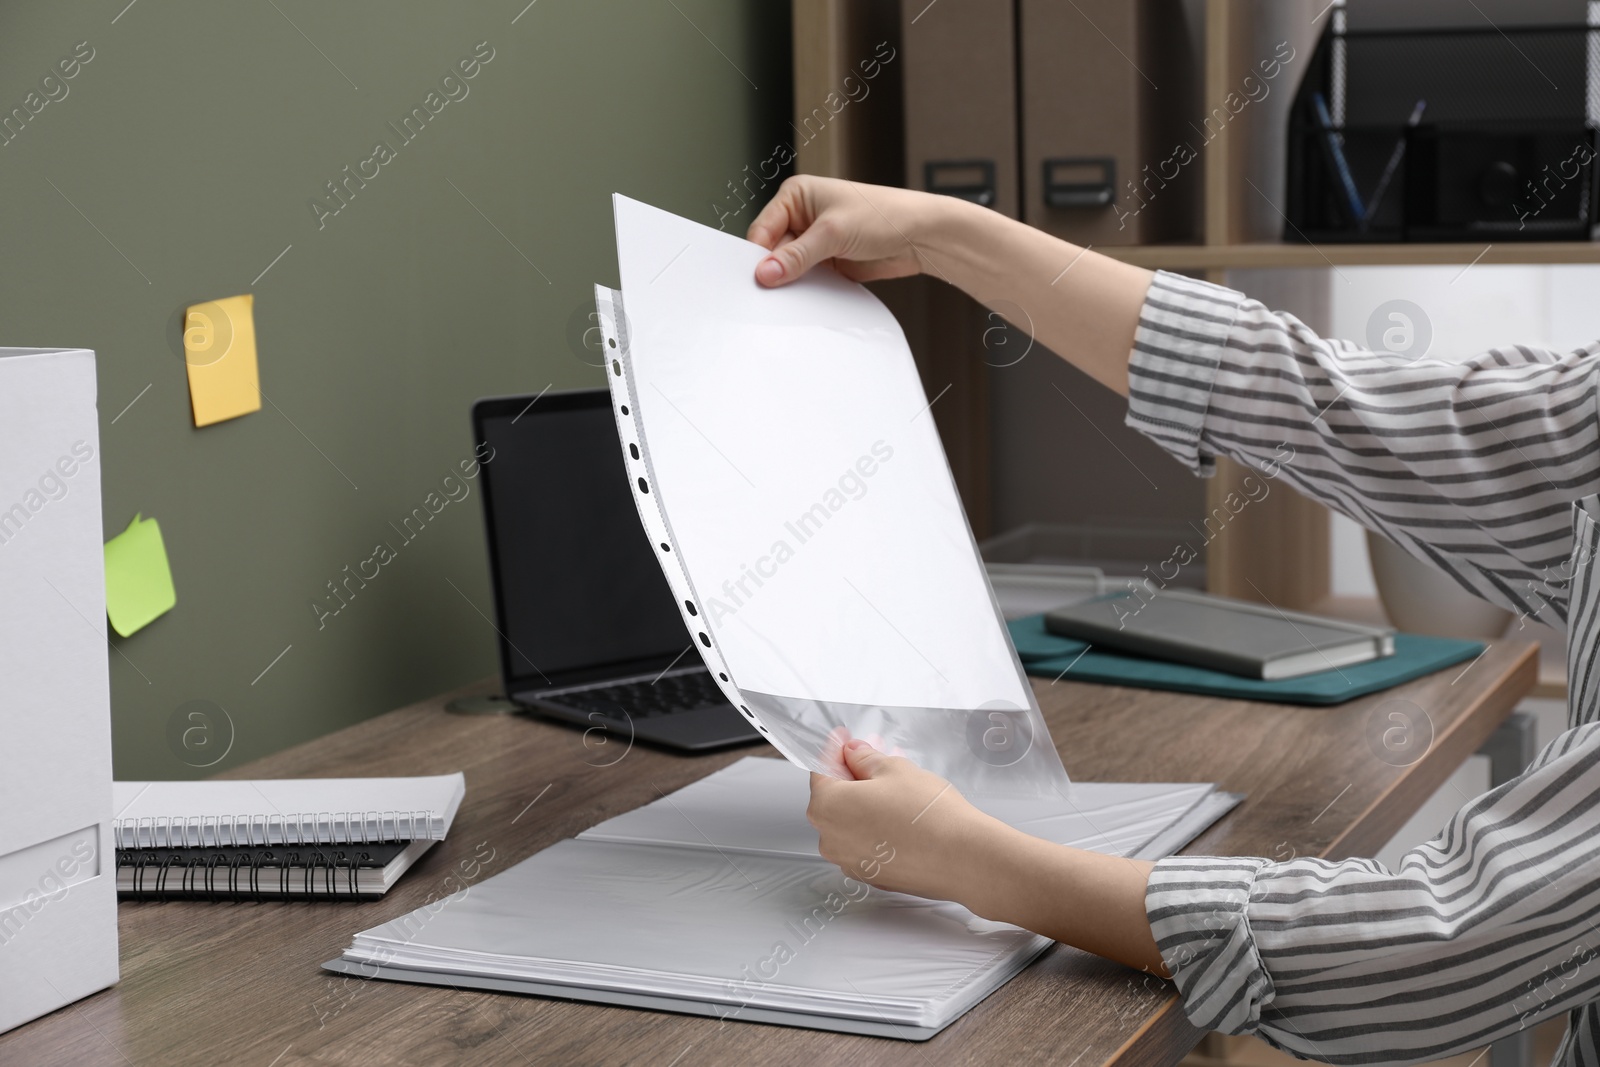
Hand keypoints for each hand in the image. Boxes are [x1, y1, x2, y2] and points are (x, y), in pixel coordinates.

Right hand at [747, 176, 954, 286]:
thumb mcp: (834, 233)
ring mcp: (815, 241)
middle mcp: (802, 216)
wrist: (922, 236)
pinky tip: (809, 298)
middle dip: (775, 271)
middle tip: (774, 292)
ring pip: (789, 268)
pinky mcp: (828, 262)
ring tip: (794, 295)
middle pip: (772, 251)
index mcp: (796, 195)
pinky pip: (807, 280)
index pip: (762, 229)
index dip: (757, 254)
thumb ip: (797, 256)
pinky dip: (807, 290)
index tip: (756, 279)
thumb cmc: (885, 215)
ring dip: (792, 282)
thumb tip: (765, 272)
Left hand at [807, 739, 1003, 903]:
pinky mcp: (873, 876)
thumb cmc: (927, 814)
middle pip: (835, 797)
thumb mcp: (894, 769)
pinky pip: (866, 842)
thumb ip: (865, 759)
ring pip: (851, 821)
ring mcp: (851, 862)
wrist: (962, 859)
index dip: (835, 750)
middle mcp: (831, 839)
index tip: (844, 738)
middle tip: (872, 755)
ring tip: (892, 782)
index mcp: (827, 807)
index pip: (822, 770)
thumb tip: (853, 754)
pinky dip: (875, 824)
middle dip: (853, 774)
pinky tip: (898, 811)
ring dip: (866, 799)